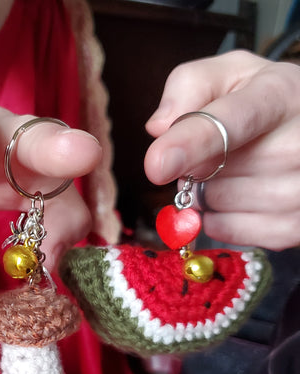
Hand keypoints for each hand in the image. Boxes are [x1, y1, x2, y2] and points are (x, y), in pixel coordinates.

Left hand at [145, 50, 299, 249]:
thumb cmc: (259, 100)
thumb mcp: (228, 74)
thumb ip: (188, 86)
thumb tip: (159, 126)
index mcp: (280, 96)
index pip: (231, 124)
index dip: (190, 144)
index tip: (156, 165)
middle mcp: (299, 144)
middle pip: (212, 172)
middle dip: (198, 165)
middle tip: (220, 149)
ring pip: (215, 204)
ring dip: (207, 191)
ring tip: (236, 169)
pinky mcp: (294, 226)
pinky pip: (226, 230)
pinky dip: (218, 217)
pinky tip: (240, 195)